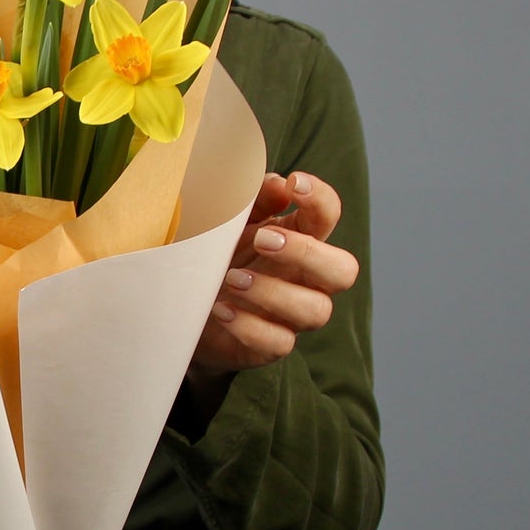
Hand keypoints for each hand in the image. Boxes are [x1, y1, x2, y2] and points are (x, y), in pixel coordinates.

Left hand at [190, 171, 359, 379]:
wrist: (186, 308)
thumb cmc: (216, 254)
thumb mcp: (228, 220)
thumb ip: (252, 199)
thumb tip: (279, 186)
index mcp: (298, 237)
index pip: (329, 216)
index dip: (321, 199)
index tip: (296, 183)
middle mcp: (304, 278)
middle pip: (343, 271)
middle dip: (307, 253)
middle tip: (263, 241)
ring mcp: (290, 315)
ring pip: (316, 311)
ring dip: (274, 292)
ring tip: (232, 278)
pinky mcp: (268, 346)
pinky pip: (279, 344)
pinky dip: (250, 327)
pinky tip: (221, 309)